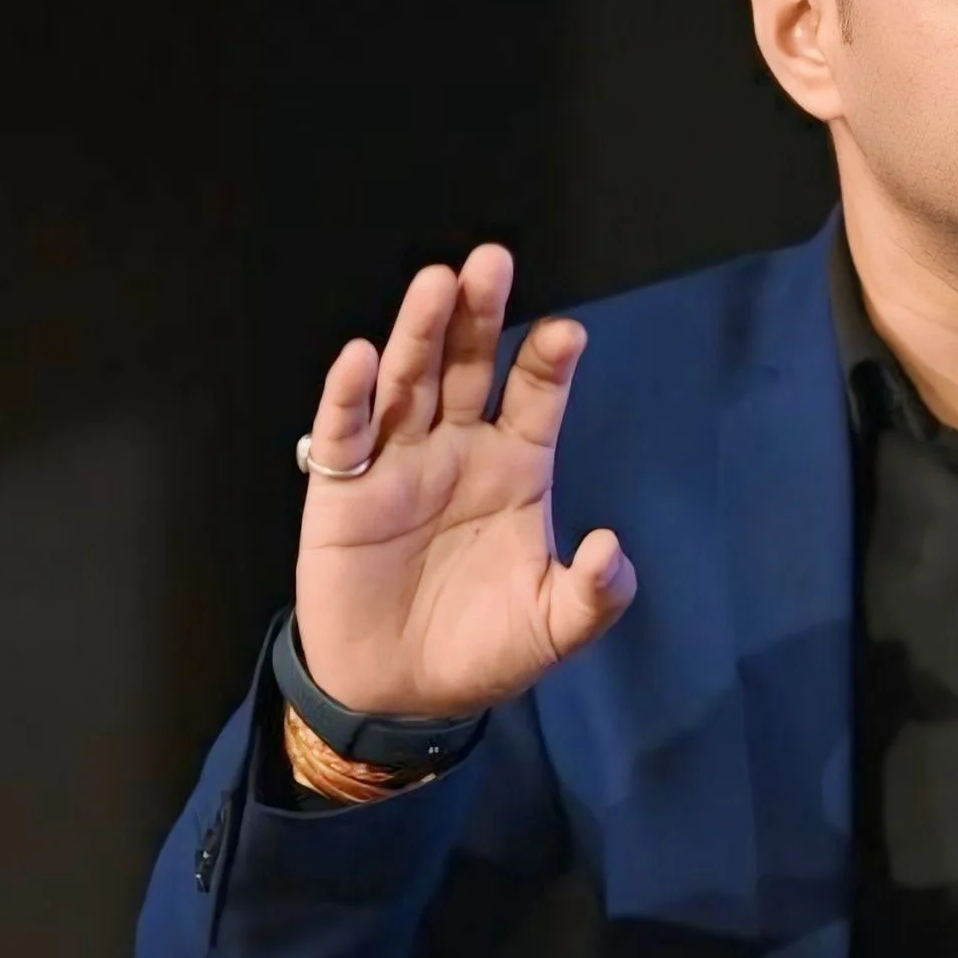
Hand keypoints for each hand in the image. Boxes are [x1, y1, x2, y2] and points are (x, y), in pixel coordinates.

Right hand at [293, 244, 636, 714]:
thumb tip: (613, 548)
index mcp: (516, 467)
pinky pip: (346, 433)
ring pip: (409, 382)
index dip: (549, 363)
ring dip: (420, 334)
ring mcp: (398, 461)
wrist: (399, 696)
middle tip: (492, 262)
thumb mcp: (552, 628)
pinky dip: (349, 396)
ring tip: (435, 284)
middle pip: (468, 365)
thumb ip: (593, 595)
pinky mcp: (344, 489)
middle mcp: (458, 448)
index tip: (566, 334)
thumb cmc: (480, 649)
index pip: (536, 396)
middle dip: (480, 315)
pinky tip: (360, 357)